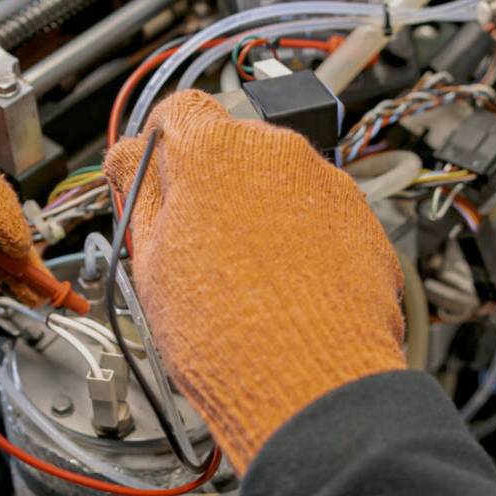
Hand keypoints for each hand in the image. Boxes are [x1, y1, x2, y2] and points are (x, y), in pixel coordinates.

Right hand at [106, 90, 404, 473]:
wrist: (308, 385)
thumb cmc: (226, 335)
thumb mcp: (148, 263)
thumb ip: (141, 194)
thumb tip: (131, 159)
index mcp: (212, 150)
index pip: (178, 110)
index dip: (163, 145)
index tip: (161, 177)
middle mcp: (277, 153)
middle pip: (234, 152)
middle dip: (217, 189)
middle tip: (200, 249)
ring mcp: (328, 186)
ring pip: (281, 187)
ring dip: (263, 217)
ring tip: (249, 284)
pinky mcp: (364, 223)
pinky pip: (322, 221)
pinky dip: (306, 245)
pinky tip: (288, 294)